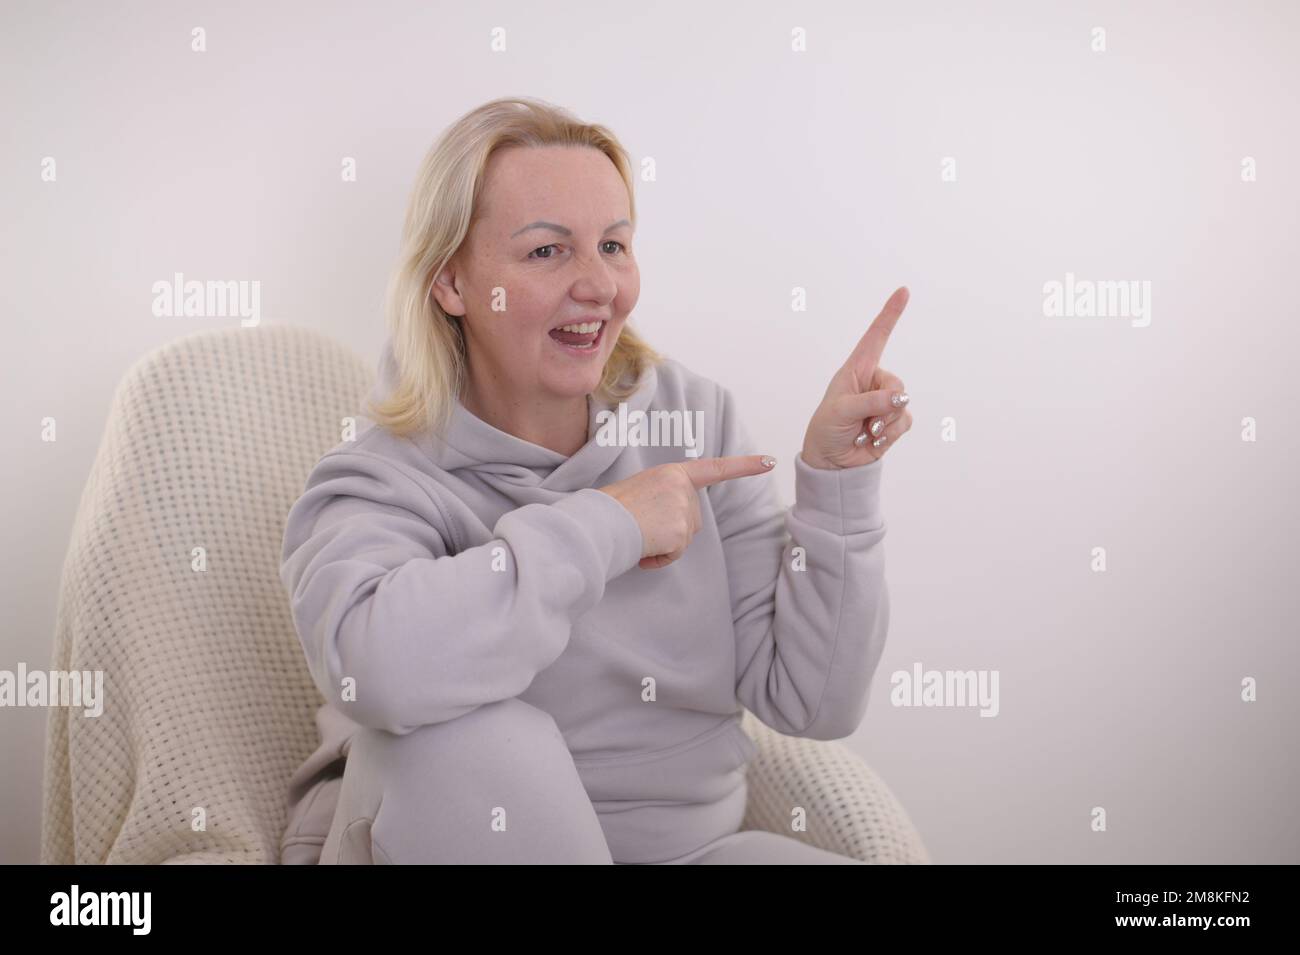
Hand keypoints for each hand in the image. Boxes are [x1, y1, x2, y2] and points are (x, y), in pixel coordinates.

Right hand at [598, 455, 775, 568]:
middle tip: (642, 525)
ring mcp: (683, 509)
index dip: (745, 466)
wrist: (596, 522)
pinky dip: (659, 559)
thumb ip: (665, 497)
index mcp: (672, 473)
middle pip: (693, 519)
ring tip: (638, 534)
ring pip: (685, 538)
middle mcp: (682, 488)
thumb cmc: (610, 510)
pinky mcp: (680, 532)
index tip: (770, 462)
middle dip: (672, 530)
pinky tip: (642, 550)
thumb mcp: (642, 490)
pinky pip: (675, 554)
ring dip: (663, 544)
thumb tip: (677, 526)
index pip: (715, 468)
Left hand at [800, 286, 912, 469]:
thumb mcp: (841, 411)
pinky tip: (871, 440)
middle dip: (884, 405)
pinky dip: (889, 435)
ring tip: (863, 431)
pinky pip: (905, 422)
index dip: (890, 313)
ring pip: (903, 405)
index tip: (903, 291)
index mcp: (856, 369)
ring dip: (883, 424)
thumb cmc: (827, 428)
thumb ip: (871, 401)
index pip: (876, 336)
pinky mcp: (893, 422)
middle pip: (897, 383)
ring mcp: (885, 401)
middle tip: (865, 421)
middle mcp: (873, 382)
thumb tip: (903, 397)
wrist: (831, 461)